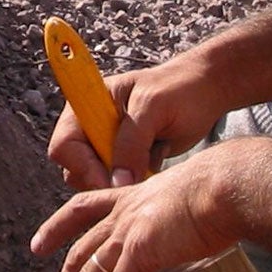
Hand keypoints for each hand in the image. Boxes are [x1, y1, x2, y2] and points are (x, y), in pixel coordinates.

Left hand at [30, 145, 240, 271]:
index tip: (37, 246)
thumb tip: (180, 233)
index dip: (56, 229)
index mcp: (130, 198)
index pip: (81, 210)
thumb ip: (171, 219)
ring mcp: (128, 233)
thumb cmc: (222, 192)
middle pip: (79, 254)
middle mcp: (122, 214)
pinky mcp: (140, 252)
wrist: (228, 186)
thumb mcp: (186, 200)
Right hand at [45, 53, 229, 190]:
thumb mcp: (153, 108)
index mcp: (88, 105)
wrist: (207, 91)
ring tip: (151, 161)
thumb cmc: (180, 88)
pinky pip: (118, 183)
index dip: (82, 167)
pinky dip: (134, 181)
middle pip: (75, 169)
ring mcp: (107, 145)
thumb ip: (132, 142)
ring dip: (120, 180)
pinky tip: (156, 162)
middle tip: (136, 177)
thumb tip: (116, 180)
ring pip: (95, 180)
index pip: (65, 146)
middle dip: (102, 178)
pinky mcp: (125, 160)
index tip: (110, 181)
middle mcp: (91, 127)